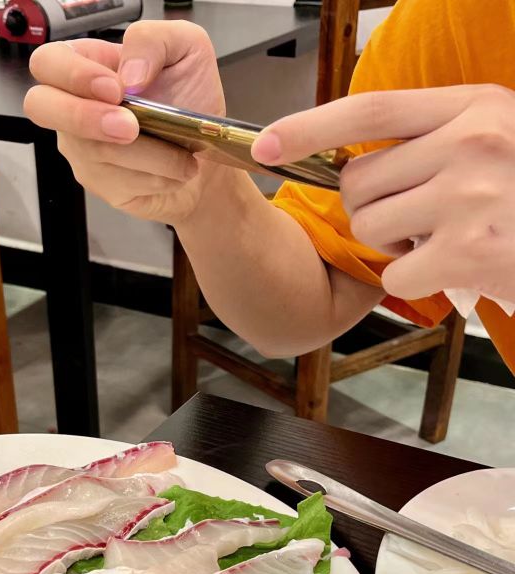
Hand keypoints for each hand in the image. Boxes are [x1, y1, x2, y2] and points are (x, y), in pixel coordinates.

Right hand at [24, 21, 224, 223]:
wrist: (209, 154)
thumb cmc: (191, 99)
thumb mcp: (185, 48)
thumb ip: (153, 40)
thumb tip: (129, 73)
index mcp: (87, 65)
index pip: (48, 63)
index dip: (73, 75)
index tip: (115, 89)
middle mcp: (74, 106)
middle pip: (41, 107)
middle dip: (85, 118)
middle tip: (130, 128)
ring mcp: (82, 148)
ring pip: (95, 152)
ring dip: (150, 155)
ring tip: (181, 154)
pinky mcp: (101, 183)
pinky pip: (119, 183)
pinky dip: (156, 177)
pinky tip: (172, 171)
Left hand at [252, 85, 514, 303]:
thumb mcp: (496, 141)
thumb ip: (435, 139)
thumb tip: (357, 161)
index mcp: (475, 107)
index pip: (371, 109)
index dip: (310, 127)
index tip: (267, 144)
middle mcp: (471, 142)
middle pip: (359, 181)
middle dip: (371, 208)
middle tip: (415, 218)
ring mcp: (468, 197)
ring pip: (371, 227)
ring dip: (393, 244)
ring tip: (442, 239)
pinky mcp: (467, 251)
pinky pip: (396, 273)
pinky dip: (415, 280)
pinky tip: (454, 270)